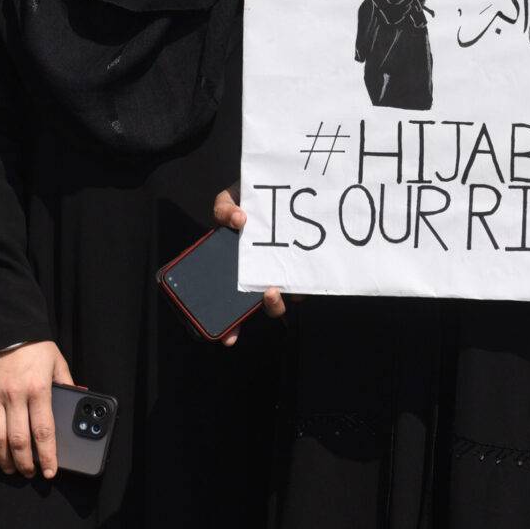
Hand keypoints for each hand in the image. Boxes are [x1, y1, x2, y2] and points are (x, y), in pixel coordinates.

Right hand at [0, 341, 72, 478]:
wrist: (5, 329)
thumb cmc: (35, 346)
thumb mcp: (58, 363)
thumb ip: (67, 384)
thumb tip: (80, 398)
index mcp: (39, 391)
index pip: (44, 432)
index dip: (47, 456)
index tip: (50, 471)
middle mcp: (16, 397)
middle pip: (19, 440)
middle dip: (25, 462)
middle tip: (29, 474)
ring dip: (3, 457)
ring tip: (11, 468)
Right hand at [213, 184, 297, 345]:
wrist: (282, 190)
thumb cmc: (251, 200)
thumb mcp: (231, 199)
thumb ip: (223, 208)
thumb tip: (236, 219)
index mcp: (237, 268)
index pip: (230, 305)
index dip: (230, 326)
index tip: (230, 338)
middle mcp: (260, 275)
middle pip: (261, 306)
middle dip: (262, 311)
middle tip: (266, 296)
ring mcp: (284, 272)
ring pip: (284, 297)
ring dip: (279, 302)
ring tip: (275, 290)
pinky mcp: (304, 267)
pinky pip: (305, 281)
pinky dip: (304, 283)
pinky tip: (304, 275)